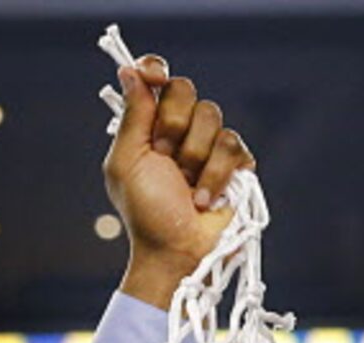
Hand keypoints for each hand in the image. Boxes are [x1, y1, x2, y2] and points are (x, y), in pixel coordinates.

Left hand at [105, 53, 255, 307]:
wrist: (175, 250)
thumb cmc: (146, 213)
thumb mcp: (127, 164)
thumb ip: (132, 117)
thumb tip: (129, 71)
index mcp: (149, 127)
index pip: (156, 79)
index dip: (155, 70)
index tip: (154, 78)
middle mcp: (179, 129)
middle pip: (185, 91)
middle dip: (172, 127)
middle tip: (164, 158)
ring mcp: (209, 144)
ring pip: (212, 117)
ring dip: (194, 157)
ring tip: (186, 187)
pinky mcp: (236, 163)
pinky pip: (234, 145)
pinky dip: (216, 174)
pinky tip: (205, 199)